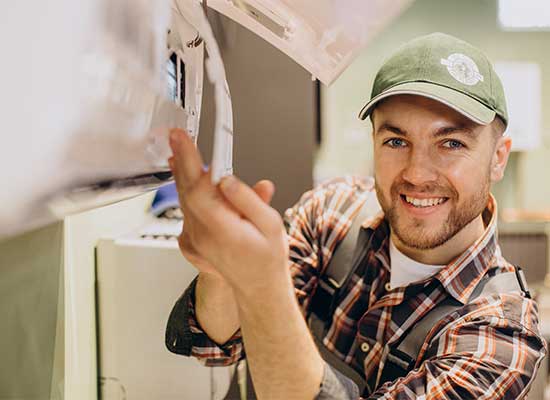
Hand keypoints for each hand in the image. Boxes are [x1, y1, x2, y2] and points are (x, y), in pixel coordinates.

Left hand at [168, 128, 289, 295]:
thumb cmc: (267, 256)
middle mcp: (202, 235)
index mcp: (223, 230)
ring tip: (182, 152)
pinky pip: (186, 211)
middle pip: (185, 191)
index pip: (198, 189)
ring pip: (183, 200)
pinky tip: (192, 182)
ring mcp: (193, 240)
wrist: (258, 286)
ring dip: (183, 175)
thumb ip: (249, 200)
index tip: (182, 139)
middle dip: (182, 160)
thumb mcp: (270, 225)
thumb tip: (227, 180)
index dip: (188, 161)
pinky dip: (187, 193)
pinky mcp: (190, 241)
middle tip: (178, 137)